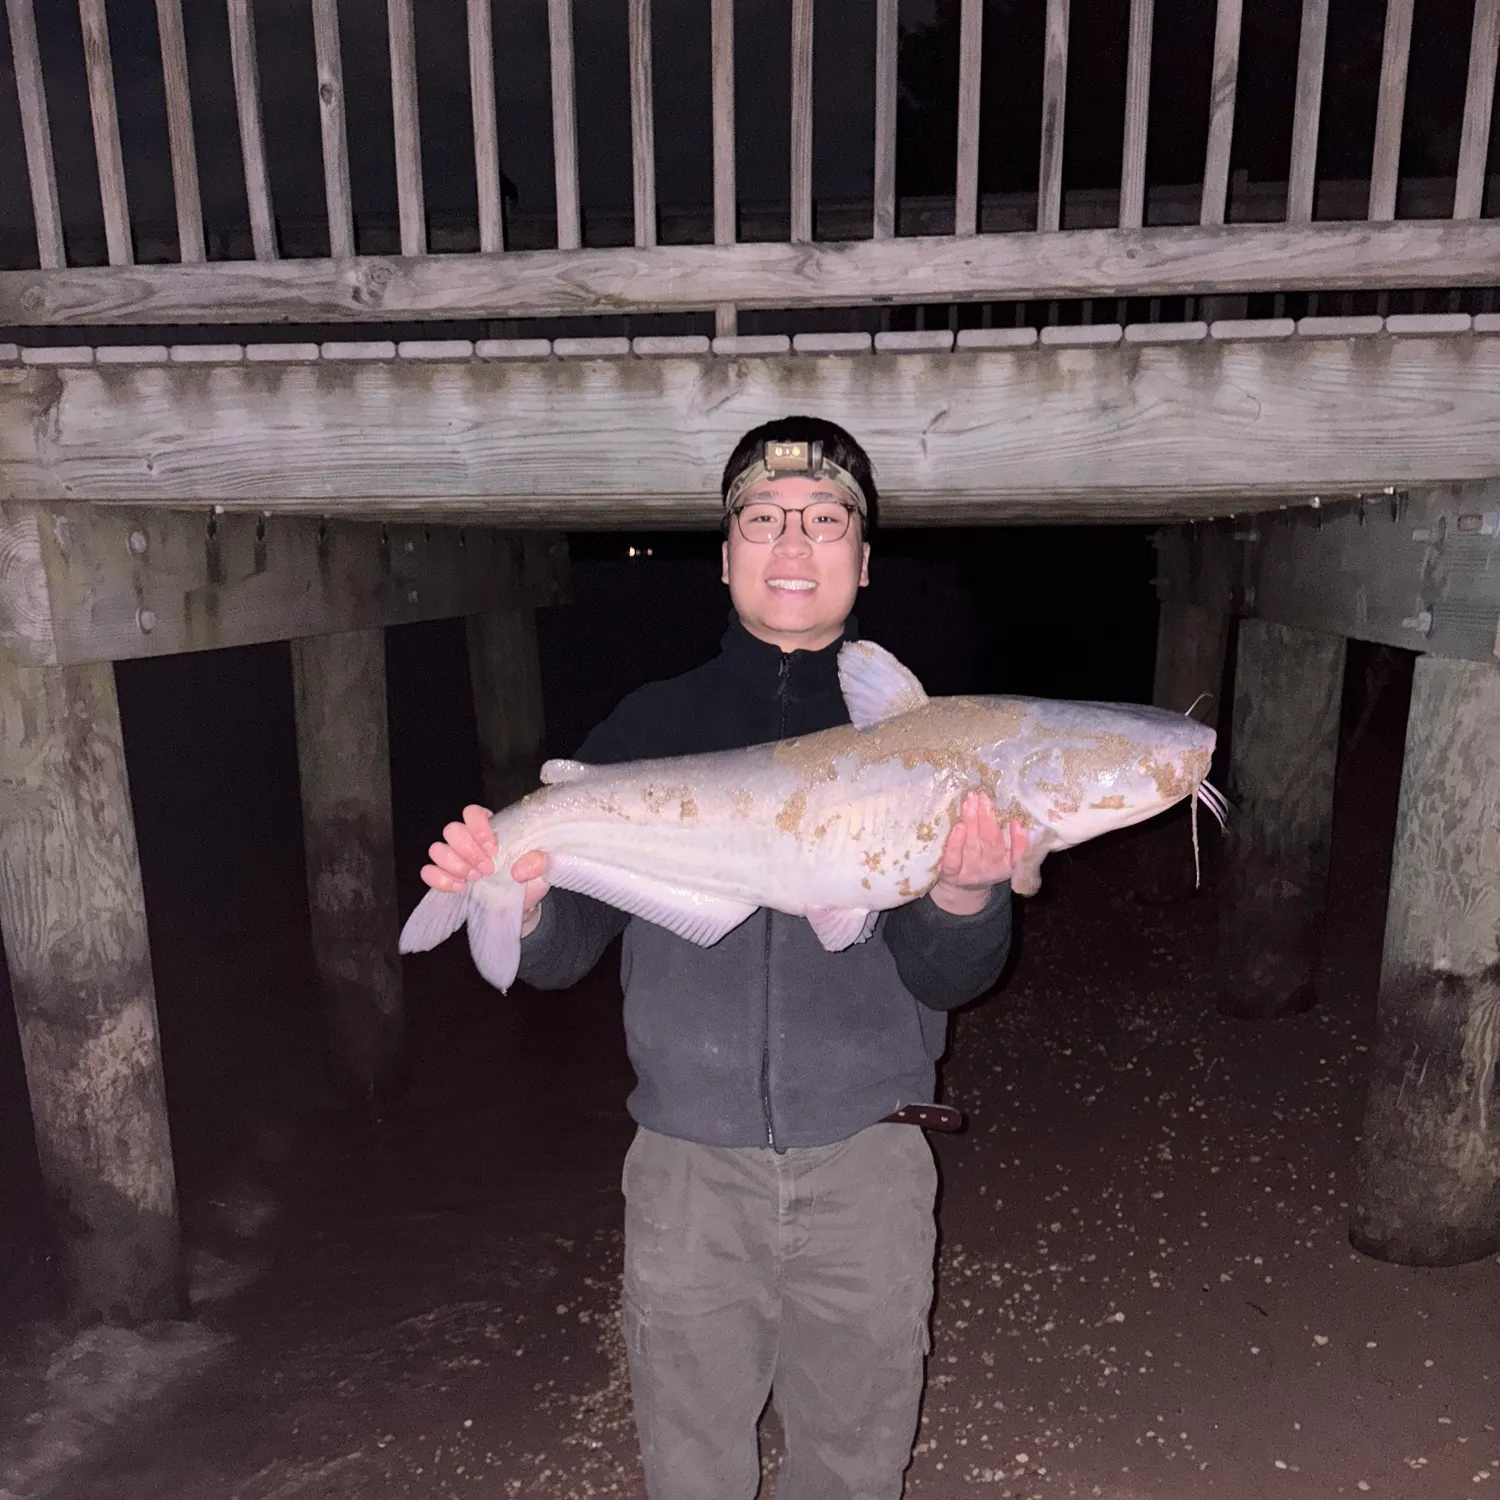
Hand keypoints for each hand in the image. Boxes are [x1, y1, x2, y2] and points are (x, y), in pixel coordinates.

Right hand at [421, 805, 550, 936]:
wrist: (522, 905)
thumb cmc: (531, 879)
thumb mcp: (545, 868)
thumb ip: (540, 861)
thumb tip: (521, 868)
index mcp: (491, 829)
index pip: (472, 813)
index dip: (478, 827)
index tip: (493, 849)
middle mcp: (469, 840)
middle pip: (452, 830)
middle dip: (468, 851)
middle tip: (487, 870)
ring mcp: (454, 858)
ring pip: (437, 849)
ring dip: (455, 865)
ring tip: (475, 879)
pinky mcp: (445, 878)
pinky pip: (428, 872)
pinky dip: (440, 879)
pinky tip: (460, 888)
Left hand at [928, 793, 1029, 916]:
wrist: (961, 890)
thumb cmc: (985, 862)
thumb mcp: (1005, 858)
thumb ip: (1015, 842)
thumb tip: (1019, 822)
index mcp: (1006, 865)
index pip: (1016, 854)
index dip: (1018, 840)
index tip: (1015, 820)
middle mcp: (989, 869)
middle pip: (990, 843)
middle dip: (987, 818)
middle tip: (983, 796)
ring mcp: (969, 872)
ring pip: (972, 845)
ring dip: (971, 821)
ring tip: (969, 802)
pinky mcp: (951, 875)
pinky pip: (952, 860)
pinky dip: (955, 844)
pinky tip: (958, 827)